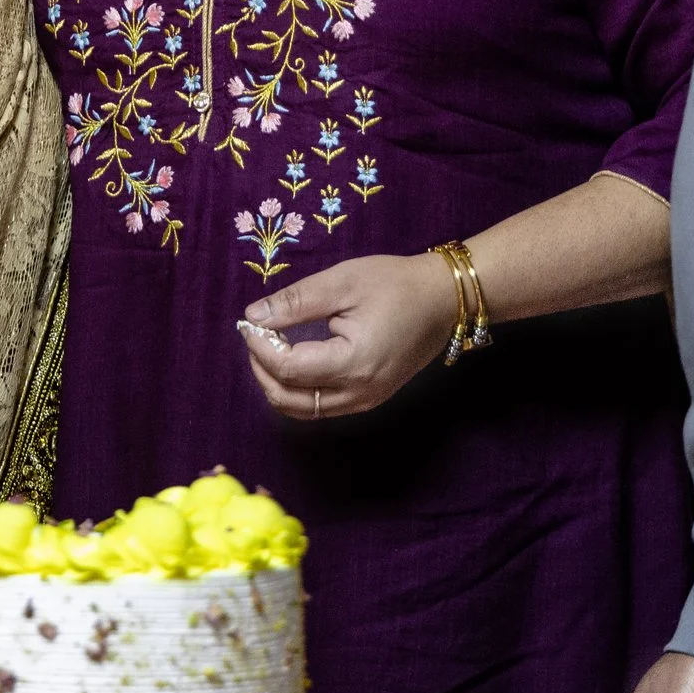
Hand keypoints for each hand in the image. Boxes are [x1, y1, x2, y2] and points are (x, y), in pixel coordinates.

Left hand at [236, 251, 458, 418]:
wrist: (444, 300)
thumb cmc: (396, 284)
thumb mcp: (342, 282)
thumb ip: (295, 302)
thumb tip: (254, 316)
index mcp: (353, 363)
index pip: (287, 369)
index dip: (259, 347)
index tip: (249, 322)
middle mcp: (359, 393)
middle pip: (288, 399)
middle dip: (261, 368)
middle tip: (256, 334)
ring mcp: (365, 401)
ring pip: (302, 410)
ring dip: (277, 383)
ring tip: (271, 345)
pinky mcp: (369, 399)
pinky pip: (320, 406)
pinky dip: (298, 389)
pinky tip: (293, 359)